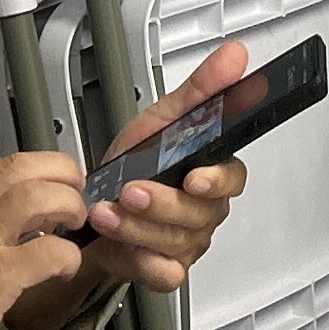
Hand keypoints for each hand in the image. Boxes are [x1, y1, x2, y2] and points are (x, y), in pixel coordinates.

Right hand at [0, 151, 102, 329]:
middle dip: (60, 173)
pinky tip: (65, 267)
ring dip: (69, 205)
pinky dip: (67, 254)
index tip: (51, 184)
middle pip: (21, 168)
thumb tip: (2, 218)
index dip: (35, 169)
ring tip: (74, 225)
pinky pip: (48, 250)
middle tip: (75, 194)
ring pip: (38, 196)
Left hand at [22, 44, 254, 329]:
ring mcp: (187, 241)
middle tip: (132, 190)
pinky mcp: (166, 268)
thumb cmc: (132, 161)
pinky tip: (122, 246)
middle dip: (162, 203)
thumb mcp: (162, 116)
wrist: (93, 203)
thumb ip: (201, 89)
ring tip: (107, 210)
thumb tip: (235, 56)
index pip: (232, 179)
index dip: (217, 180)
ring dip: (138, 227)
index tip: (194, 176)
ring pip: (176, 242)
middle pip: (200, 214)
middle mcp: (204, 210)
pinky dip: (142, 262)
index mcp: (211, 171)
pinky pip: (166, 273)